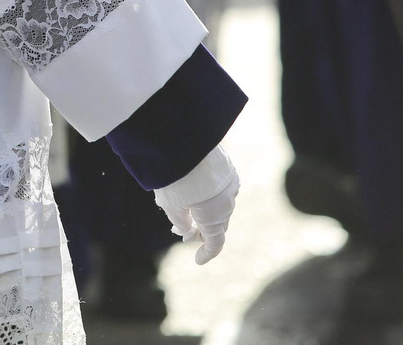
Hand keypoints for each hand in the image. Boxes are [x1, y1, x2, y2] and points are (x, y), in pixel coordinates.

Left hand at [154, 146, 239, 264]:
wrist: (185, 141)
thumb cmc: (176, 177)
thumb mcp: (171, 204)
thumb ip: (180, 221)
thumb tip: (186, 229)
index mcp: (214, 216)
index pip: (215, 242)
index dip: (207, 253)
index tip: (197, 261)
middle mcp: (227, 203)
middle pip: (217, 224)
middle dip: (202, 230)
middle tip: (184, 232)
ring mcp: (231, 184)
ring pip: (219, 205)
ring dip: (205, 211)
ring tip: (185, 208)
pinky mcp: (229, 169)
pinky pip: (221, 188)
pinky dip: (210, 195)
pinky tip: (196, 190)